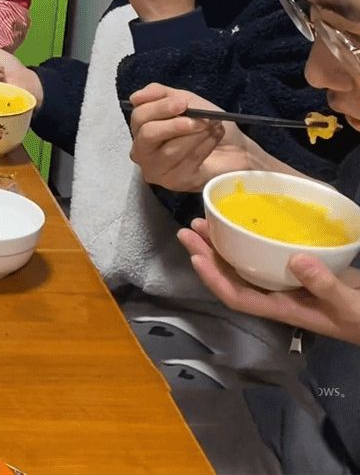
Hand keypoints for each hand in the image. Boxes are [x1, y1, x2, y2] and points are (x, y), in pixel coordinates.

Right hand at [125, 83, 272, 191]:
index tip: (182, 103)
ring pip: (169, 150)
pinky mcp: (175, 182)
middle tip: (200, 119)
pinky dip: (204, 146)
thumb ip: (159, 94)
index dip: (159, 108)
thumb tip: (136, 97)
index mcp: (142, 129)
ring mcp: (157, 170)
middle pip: (147, 135)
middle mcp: (142, 152)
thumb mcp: (186, 100)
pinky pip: (187, 161)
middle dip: (175, 124)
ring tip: (213, 127)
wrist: (235, 148)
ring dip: (195, 135)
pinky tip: (214, 140)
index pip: (139, 118)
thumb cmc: (207, 124)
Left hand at [180, 219, 359, 343]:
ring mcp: (286, 284)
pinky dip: (249, 242)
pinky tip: (243, 226)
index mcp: (283, 308)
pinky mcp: (298, 271)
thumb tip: (295, 259)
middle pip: (232, 278)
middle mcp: (277, 296)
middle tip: (189, 230)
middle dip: (208, 256)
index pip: (237, 297)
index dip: (213, 279)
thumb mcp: (348, 304)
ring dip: (222, 247)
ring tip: (204, 224)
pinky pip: (264, 257)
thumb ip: (324, 284)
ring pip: (244, 265)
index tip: (196, 257)